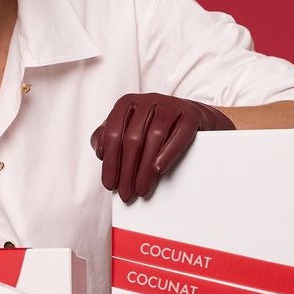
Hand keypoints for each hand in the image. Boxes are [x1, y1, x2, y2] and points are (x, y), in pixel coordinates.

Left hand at [89, 92, 233, 203]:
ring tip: (141, 188)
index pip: (113, 133)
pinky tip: (159, 169)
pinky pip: (179, 134)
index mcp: (128, 103)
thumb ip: (108, 137)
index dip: (110, 161)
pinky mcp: (190, 114)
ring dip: (145, 168)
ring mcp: (170, 105)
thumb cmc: (156, 126)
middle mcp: (148, 100)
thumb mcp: (130, 128)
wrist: (192, 116)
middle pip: (133, 138)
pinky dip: (168, 153)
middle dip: (127, 170)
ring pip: (154, 137)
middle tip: (127, 192)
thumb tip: (101, 153)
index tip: (110, 183)